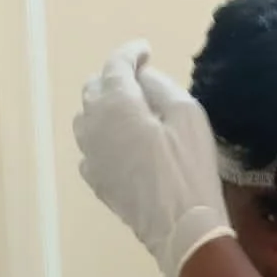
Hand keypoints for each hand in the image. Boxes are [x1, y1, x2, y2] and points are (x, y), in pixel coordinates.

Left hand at [74, 42, 234, 276]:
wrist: (181, 226)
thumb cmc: (189, 168)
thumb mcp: (188, 115)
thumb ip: (161, 86)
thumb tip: (142, 78)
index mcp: (116, 103)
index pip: (116, 65)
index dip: (131, 53)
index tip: (145, 50)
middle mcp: (93, 123)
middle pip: (94, 89)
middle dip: (115, 78)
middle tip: (140, 80)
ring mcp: (90, 154)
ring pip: (87, 118)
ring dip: (104, 107)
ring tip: (128, 111)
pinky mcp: (96, 179)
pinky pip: (91, 148)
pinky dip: (103, 137)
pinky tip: (121, 144)